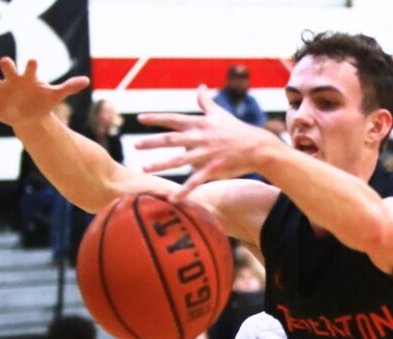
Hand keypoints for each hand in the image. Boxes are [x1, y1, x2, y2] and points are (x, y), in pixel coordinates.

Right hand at [0, 58, 88, 126]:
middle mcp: (12, 80)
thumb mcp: (55, 94)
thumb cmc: (41, 100)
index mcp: (27, 77)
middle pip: (8, 69)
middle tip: (6, 61)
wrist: (29, 113)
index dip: (31, 65)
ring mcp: (2, 90)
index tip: (34, 61)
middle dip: (7, 65)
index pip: (29, 68)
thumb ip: (69, 87)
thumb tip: (87, 80)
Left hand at [138, 86, 275, 198]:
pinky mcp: (213, 169)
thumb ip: (205, 101)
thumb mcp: (220, 113)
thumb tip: (200, 86)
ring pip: (179, 160)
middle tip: (135, 145)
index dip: (156, 118)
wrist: (257, 147)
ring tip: (145, 169)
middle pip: (171, 139)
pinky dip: (183, 191)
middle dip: (151, 142)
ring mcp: (206, 154)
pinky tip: (172, 198)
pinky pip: (195, 182)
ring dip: (160, 164)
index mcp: (199, 124)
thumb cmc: (238, 130)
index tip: (140, 119)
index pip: (173, 119)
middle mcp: (199, 137)